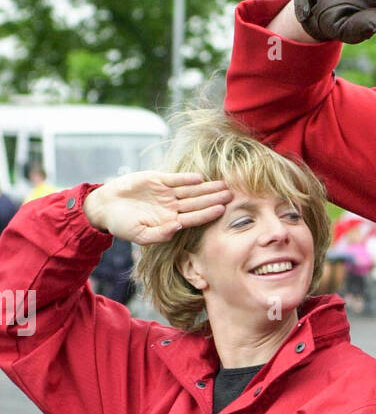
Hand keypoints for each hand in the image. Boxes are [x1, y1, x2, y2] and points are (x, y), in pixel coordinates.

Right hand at [82, 172, 232, 243]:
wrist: (106, 207)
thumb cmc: (123, 225)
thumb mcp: (140, 235)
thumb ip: (159, 234)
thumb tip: (176, 228)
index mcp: (170, 221)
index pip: (194, 217)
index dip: (208, 214)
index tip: (222, 210)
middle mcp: (172, 206)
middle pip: (197, 202)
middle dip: (214, 198)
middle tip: (231, 194)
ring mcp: (166, 193)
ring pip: (190, 190)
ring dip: (206, 187)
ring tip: (222, 184)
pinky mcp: (157, 179)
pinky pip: (175, 179)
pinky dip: (186, 178)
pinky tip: (199, 178)